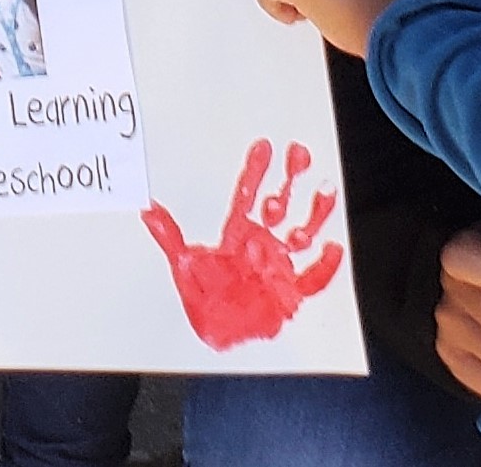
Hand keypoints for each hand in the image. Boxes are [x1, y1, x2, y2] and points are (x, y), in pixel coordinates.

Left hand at [142, 138, 342, 349]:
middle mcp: (262, 243)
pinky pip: (313, 277)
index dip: (256, 170)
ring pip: (303, 232)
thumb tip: (147, 208)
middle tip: (298, 153)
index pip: (248, 193)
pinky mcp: (290, 291)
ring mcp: (278, 265)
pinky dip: (325, 264)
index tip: (263, 146)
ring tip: (324, 190)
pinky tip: (334, 248)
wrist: (219, 334)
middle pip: (280, 203)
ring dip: (314, 213)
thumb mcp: (181, 263)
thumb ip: (168, 234)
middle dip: (289, 178)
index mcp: (238, 232)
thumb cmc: (203, 298)